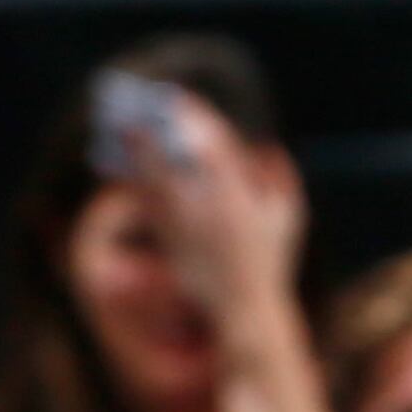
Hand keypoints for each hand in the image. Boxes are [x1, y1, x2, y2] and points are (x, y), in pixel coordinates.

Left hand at [120, 93, 305, 338]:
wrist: (245, 312)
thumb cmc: (268, 266)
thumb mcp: (288, 219)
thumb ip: (281, 179)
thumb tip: (267, 147)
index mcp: (243, 197)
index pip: (214, 144)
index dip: (194, 118)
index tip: (178, 98)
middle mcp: (212, 209)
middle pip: (176, 159)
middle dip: (155, 133)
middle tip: (135, 110)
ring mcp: (190, 228)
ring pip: (155, 181)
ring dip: (138, 155)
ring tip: (123, 132)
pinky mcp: (171, 245)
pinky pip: (148, 206)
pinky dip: (136, 184)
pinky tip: (124, 171)